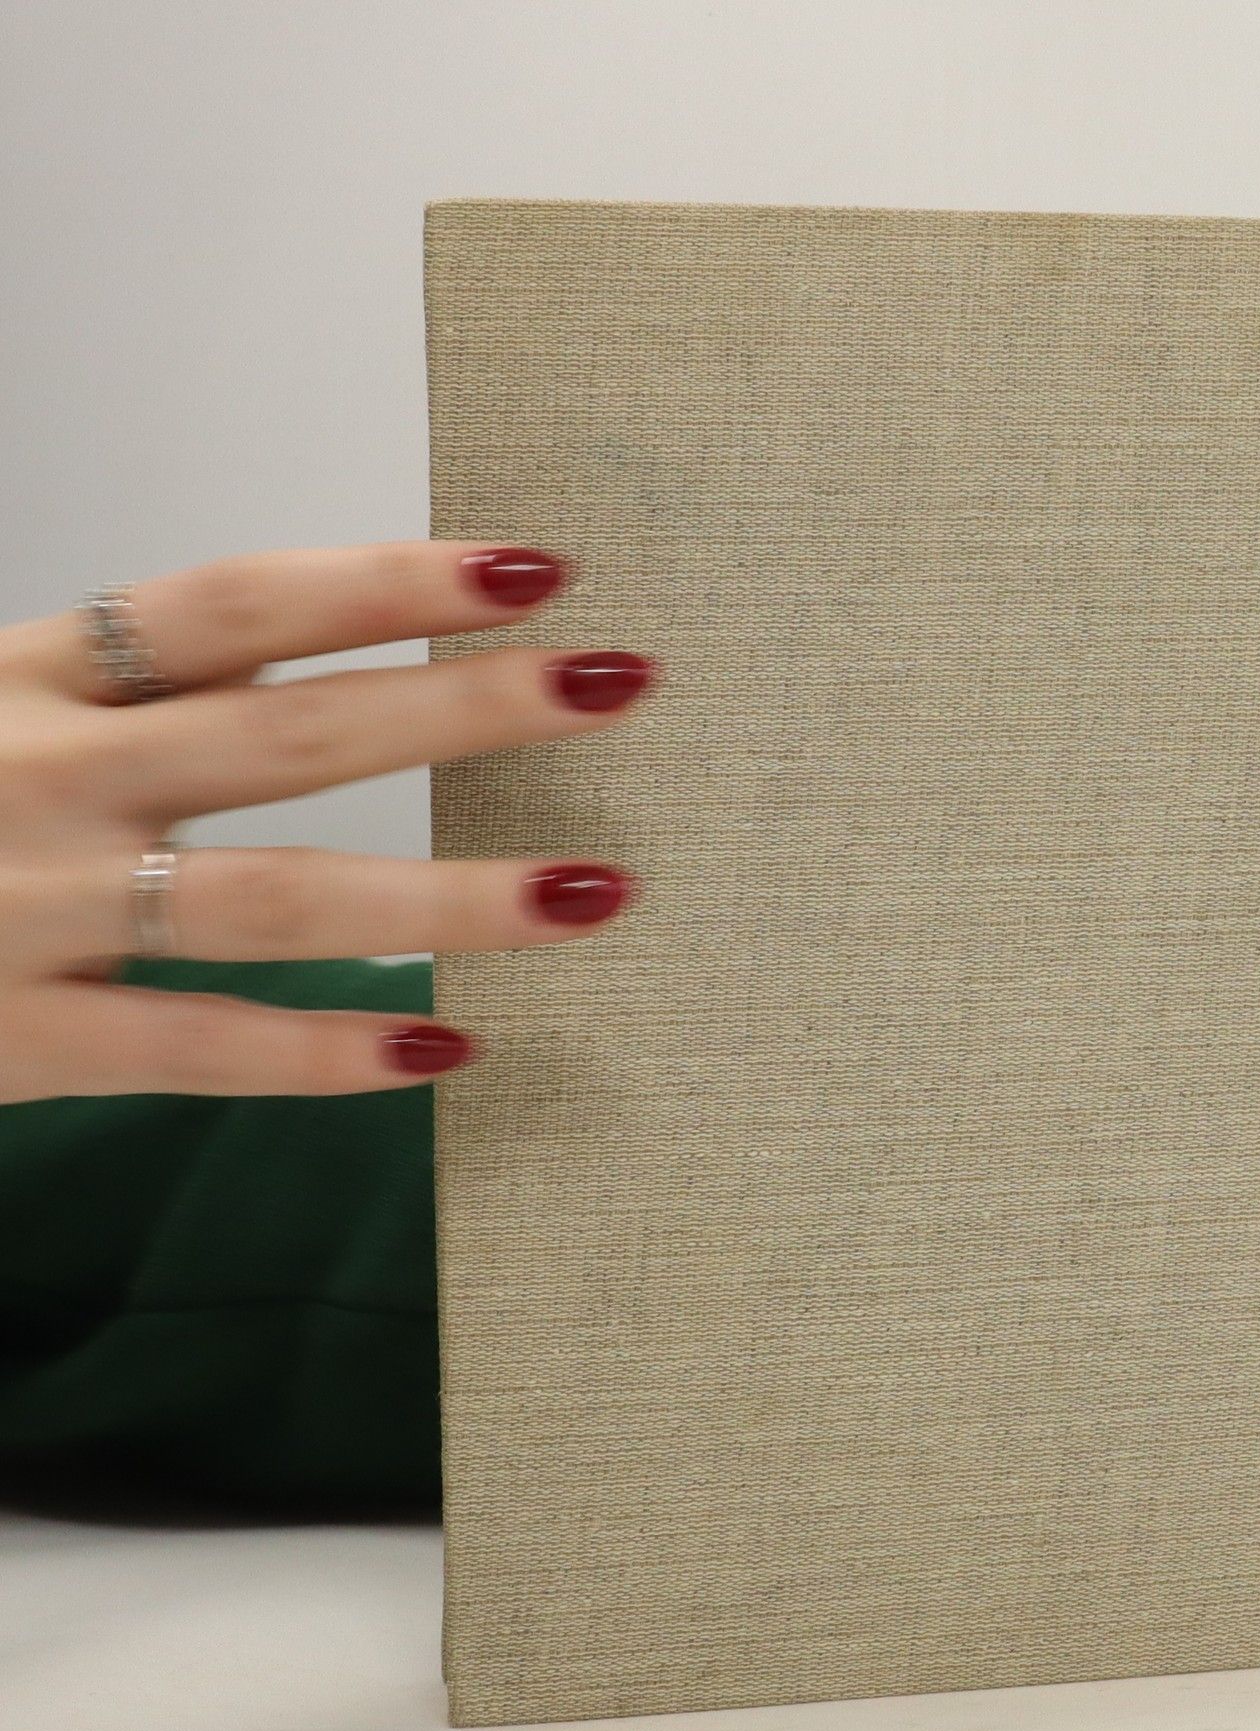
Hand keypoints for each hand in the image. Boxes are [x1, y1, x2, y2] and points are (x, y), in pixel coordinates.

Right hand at [0, 541, 652, 1102]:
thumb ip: (115, 685)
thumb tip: (303, 650)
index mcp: (26, 676)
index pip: (235, 605)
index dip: (388, 580)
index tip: (532, 566)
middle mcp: (36, 774)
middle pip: (291, 732)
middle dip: (464, 706)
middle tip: (619, 682)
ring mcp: (29, 911)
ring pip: (276, 902)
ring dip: (450, 898)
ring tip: (596, 893)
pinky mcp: (13, 1039)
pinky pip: (196, 1049)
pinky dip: (323, 1055)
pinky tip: (450, 1049)